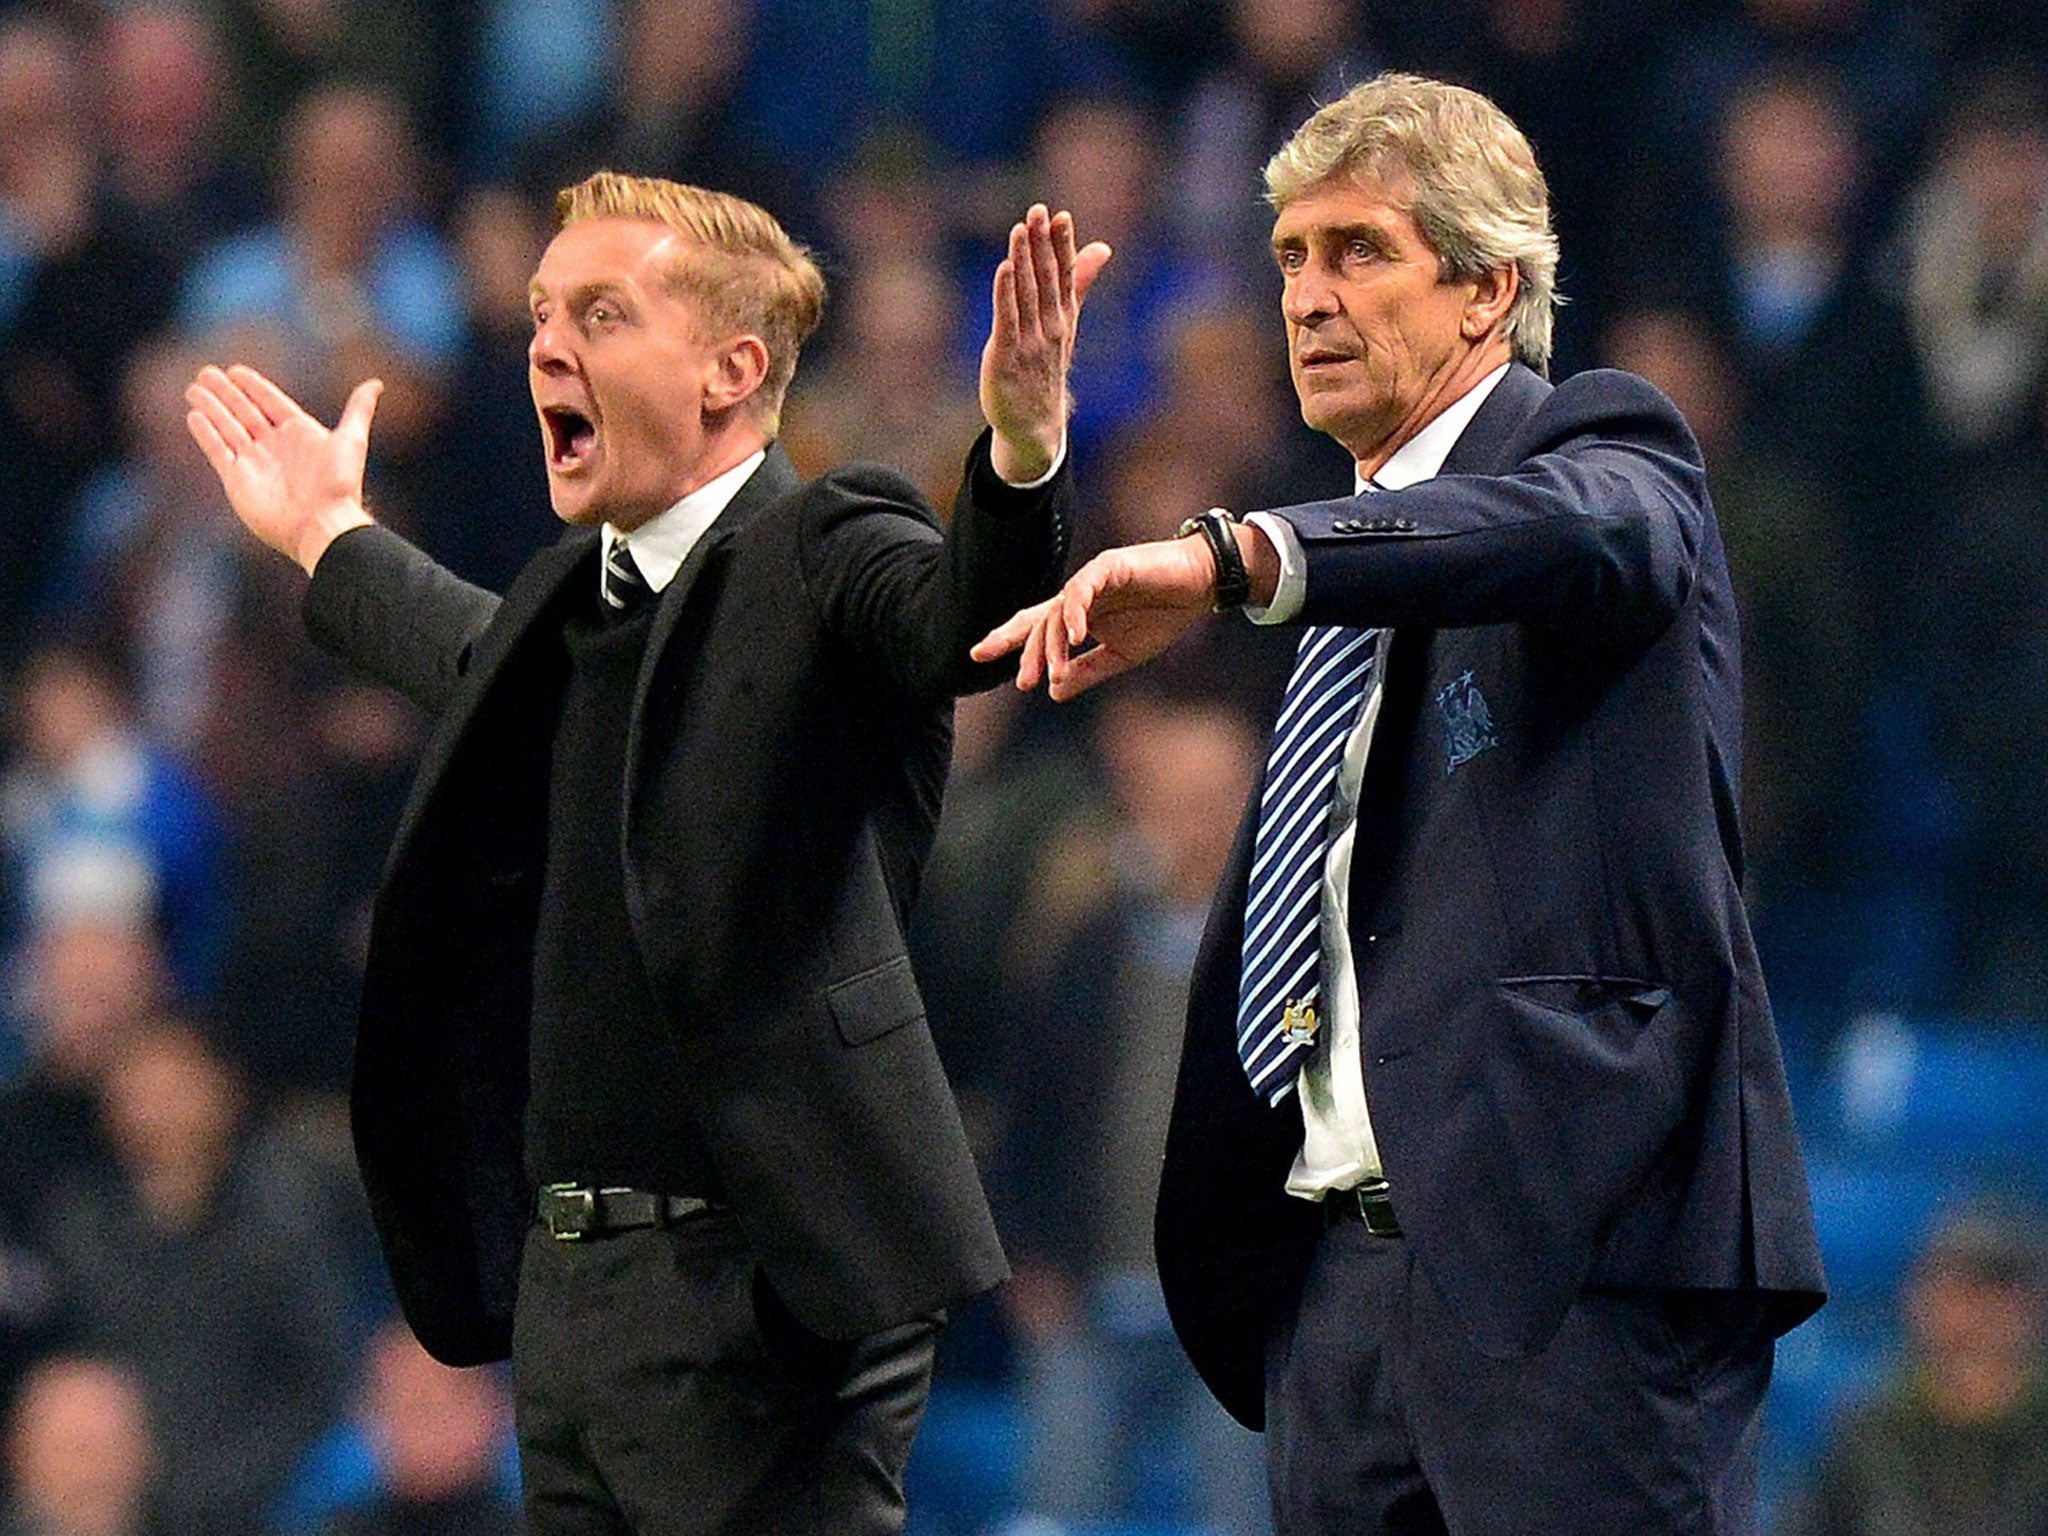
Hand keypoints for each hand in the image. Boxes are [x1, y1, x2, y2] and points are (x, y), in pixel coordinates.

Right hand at [184, 364, 381, 574]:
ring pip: (227, 428)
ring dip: (211, 408)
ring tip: (194, 389)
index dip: (254, 387)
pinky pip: (218, 451)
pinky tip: (194, 416)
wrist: (322, 526)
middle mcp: (275, 446)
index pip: (271, 403)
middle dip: (225, 393)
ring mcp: (255, 463)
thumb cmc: (339, 485)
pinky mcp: (237, 480)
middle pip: (244, 412)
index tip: (235, 370)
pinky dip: (206, 434)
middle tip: (206, 372)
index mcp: (299, 434)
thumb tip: (376, 383)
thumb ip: (359, 410)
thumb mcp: (351, 441)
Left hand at [971, 535, 1216, 700]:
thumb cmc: (1163, 616)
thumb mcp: (1121, 656)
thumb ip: (1087, 671)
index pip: (1035, 628)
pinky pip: (1081, 590)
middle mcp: (1077, 596)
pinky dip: (1075, 612)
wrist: (1200, 586)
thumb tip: (1052, 693)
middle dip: (1026, 651)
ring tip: (1054, 671)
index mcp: (1078, 615)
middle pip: (1038, 622)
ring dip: (1054, 644)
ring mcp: (1090, 580)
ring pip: (1057, 612)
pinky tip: (1075, 637)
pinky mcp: (1107, 566)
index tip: (977, 656)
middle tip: (1022, 682)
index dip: (1007, 639)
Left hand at [980, 204, 1111, 482]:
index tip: (1060, 215)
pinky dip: (1006, 294)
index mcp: (1064, 317)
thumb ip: (1079, 282)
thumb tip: (1102, 246)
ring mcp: (1030, 342)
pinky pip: (1007, 320)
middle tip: (1038, 211)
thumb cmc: (1045, 368)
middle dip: (1043, 244)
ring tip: (1021, 229)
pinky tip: (1004, 268)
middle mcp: (1051, 327)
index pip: (1065, 275)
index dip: (1063, 245)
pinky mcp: (1006, 356)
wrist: (1033, 424)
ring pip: (1027, 294)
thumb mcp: (1066, 323)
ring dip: (1024, 260)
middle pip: (1047, 279)